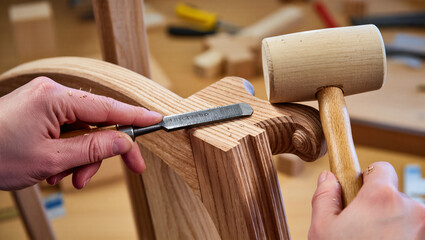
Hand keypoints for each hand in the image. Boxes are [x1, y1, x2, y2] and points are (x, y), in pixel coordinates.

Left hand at [0, 77, 162, 189]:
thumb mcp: (50, 159)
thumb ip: (93, 148)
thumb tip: (124, 141)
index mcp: (56, 98)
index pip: (108, 107)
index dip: (135, 116)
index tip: (156, 121)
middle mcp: (53, 94)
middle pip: (98, 122)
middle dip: (101, 152)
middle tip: (119, 171)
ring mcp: (45, 102)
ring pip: (83, 131)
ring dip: (81, 158)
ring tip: (64, 178)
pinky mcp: (40, 112)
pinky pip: (67, 132)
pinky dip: (67, 153)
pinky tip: (54, 169)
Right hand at [309, 161, 424, 239]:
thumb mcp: (322, 230)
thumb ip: (325, 197)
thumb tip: (329, 178)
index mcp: (381, 198)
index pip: (381, 169)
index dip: (367, 179)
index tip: (360, 193)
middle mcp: (412, 209)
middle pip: (395, 196)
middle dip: (381, 209)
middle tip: (363, 232)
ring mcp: (424, 229)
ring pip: (408, 218)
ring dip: (396, 227)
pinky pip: (416, 232)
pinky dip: (406, 237)